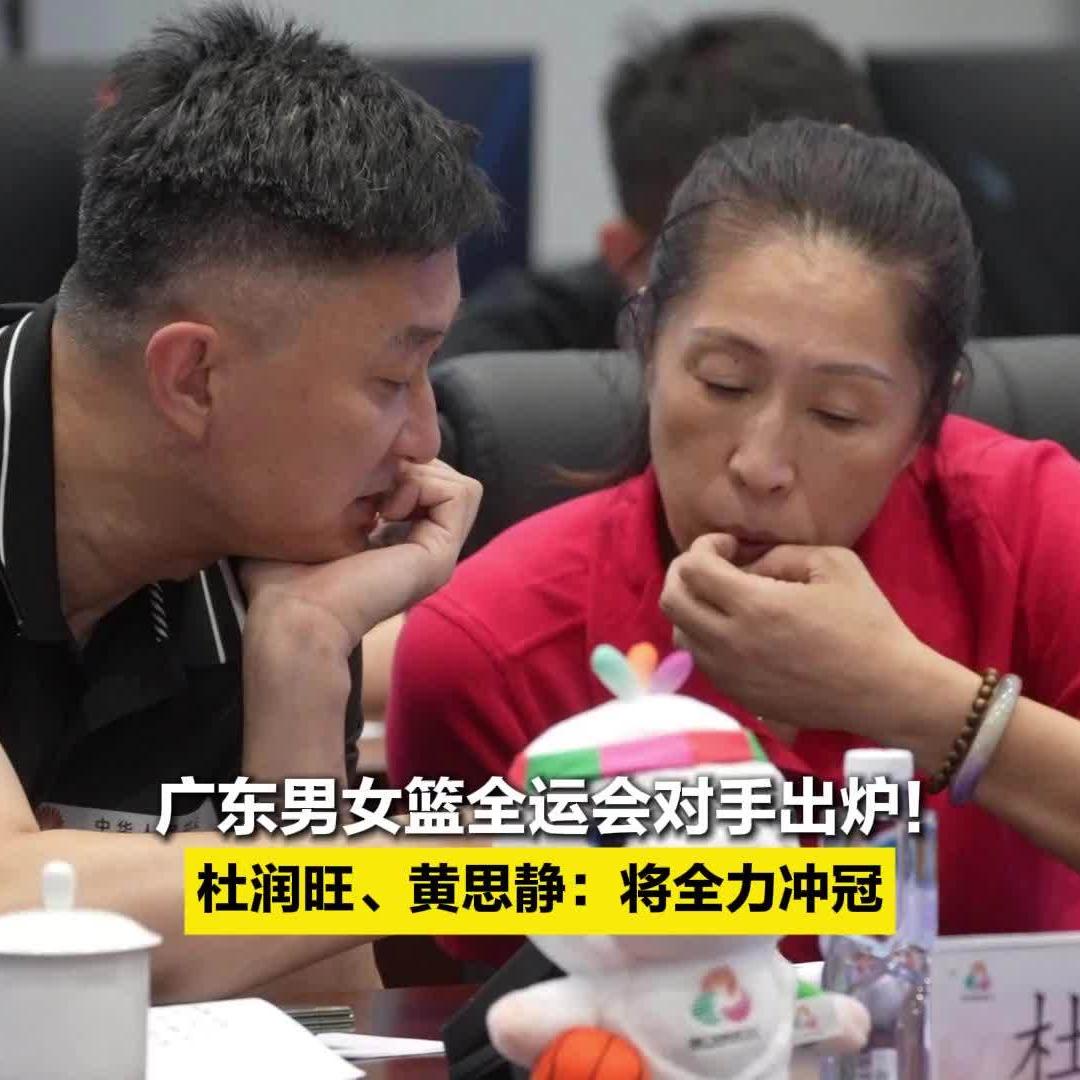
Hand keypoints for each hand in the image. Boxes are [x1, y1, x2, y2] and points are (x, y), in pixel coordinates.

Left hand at [241, 459, 480, 653]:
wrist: (291, 617)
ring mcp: (437, 556)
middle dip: (412, 466)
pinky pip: (461, 494)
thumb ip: (337, 496)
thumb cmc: (282, 577)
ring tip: (380, 500)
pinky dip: (424, 485)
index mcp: (399, 547)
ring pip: (461, 486)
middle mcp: (424, 552)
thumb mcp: (310, 523)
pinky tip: (387, 509)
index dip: (398, 468)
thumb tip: (345, 460)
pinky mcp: (440, 557)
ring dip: (420, 475)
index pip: (425, 487)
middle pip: (447, 483)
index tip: (356, 482)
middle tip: (371, 487)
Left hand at [659, 534, 936, 738]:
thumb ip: (780, 553)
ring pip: (679, 633)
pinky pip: (700, 660)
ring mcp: (730, 674)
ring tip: (724, 599)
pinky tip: (737, 629)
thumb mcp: (833, 563)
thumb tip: (747, 562)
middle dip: (684, 573)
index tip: (731, 546)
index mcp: (754, 606)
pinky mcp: (739, 695)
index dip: (704, 546)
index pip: (692, 568)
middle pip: (671, 600)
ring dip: (692, 607)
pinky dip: (705, 637)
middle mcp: (730, 642)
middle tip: (713, 566)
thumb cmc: (867, 622)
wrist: (885, 691)